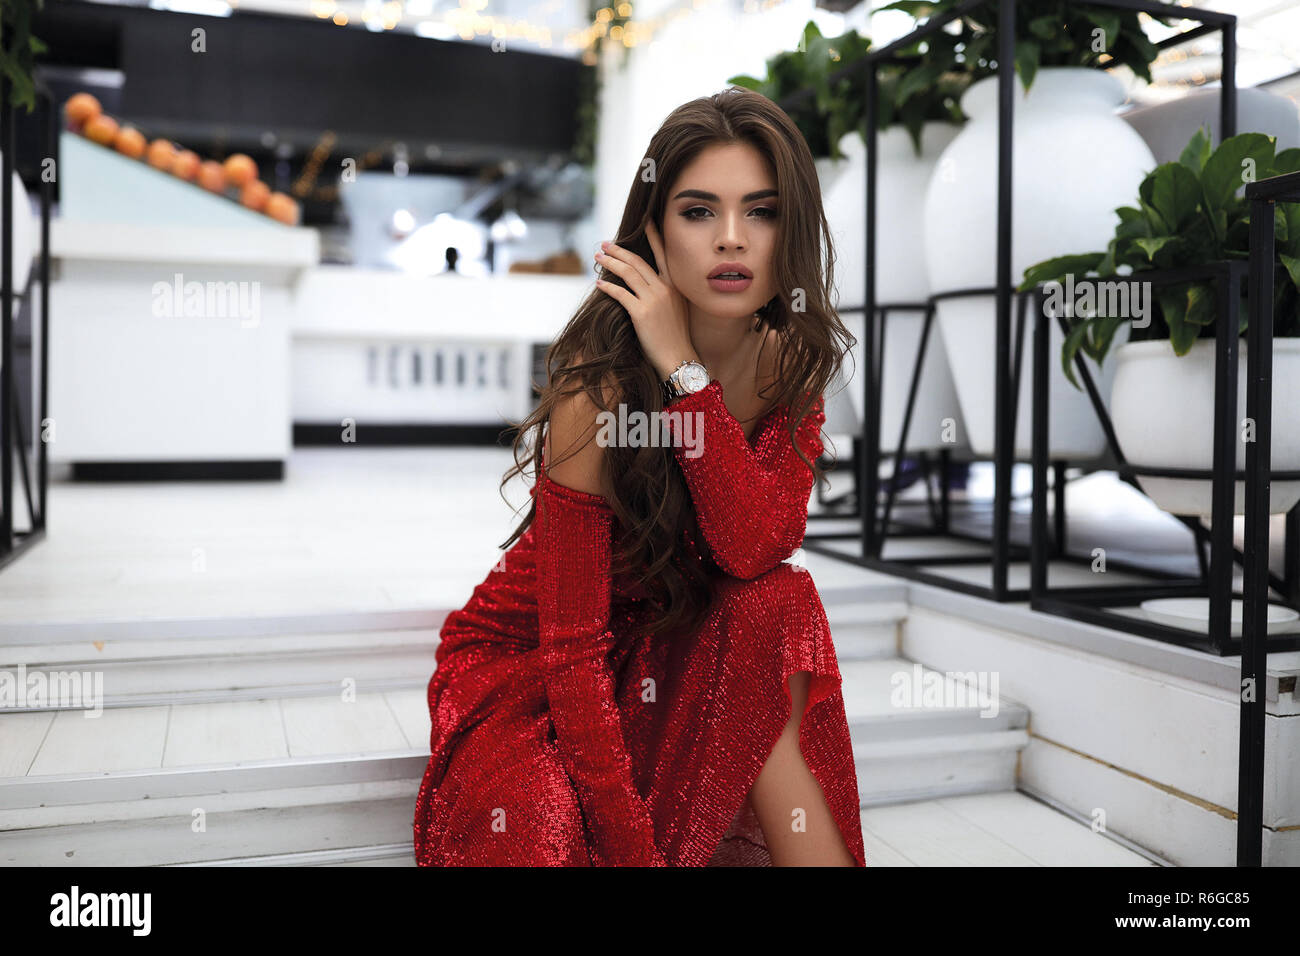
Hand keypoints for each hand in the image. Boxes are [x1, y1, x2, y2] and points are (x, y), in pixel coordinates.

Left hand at [593, 220, 700, 381]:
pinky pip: (620, 293)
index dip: (653, 235)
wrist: (679, 358)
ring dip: (610, 262)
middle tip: (606, 244)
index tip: (644, 221)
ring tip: (598, 257)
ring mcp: (654, 299)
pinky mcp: (642, 313)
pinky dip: (608, 286)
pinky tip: (599, 283)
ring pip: (628, 273)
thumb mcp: (676, 309)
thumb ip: (664, 294)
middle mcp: (665, 288)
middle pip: (638, 261)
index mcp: (675, 285)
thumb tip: (646, 285)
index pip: (663, 253)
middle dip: (619, 249)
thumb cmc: (675, 337)